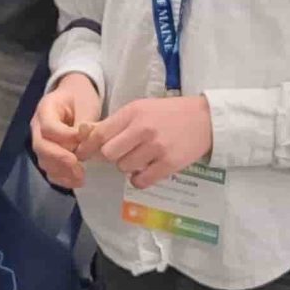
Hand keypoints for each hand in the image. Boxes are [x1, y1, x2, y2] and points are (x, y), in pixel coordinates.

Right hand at [30, 72, 101, 189]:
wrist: (75, 96)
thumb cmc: (80, 98)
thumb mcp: (85, 104)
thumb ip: (84, 123)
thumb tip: (83, 142)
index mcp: (45, 109)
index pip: (49, 127)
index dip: (65, 137)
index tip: (83, 140)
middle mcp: (37, 126)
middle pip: (41, 146)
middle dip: (60, 159)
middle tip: (79, 168)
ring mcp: (40, 141)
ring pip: (43, 160)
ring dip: (61, 172)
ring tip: (81, 177)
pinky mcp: (47, 153)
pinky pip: (49, 169)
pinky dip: (61, 178)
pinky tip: (75, 181)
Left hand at [82, 95, 214, 190]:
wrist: (206, 119)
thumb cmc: (170, 113)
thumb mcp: (142, 109)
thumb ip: (118, 122)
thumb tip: (87, 136)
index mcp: (133, 112)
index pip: (99, 133)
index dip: (87, 147)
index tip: (83, 154)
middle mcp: (142, 129)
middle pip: (108, 154)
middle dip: (112, 157)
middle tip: (123, 153)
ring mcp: (156, 147)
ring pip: (124, 168)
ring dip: (129, 167)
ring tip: (142, 158)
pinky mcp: (169, 164)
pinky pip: (141, 181)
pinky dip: (140, 180)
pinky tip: (147, 171)